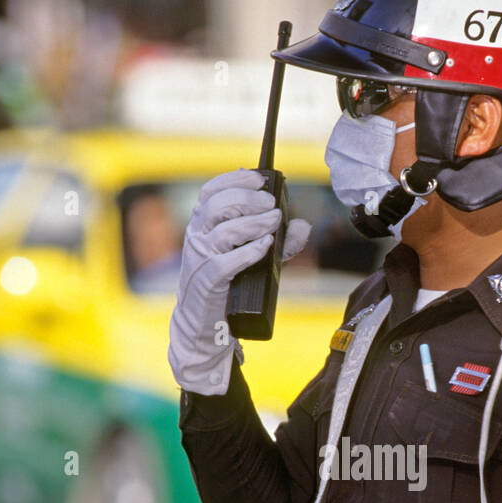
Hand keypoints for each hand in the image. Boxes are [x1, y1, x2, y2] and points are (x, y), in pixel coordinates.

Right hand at [167, 169, 310, 394]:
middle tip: (272, 205)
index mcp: (203, 224)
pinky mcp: (207, 281)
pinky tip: (265, 246)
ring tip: (275, 223)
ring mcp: (200, 258)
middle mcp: (197, 236)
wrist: (204, 322)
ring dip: (253, 224)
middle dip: (248, 200)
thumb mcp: (255, 257)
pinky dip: (248, 252)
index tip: (259, 179)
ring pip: (224, 231)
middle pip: (217, 205)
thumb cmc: (228, 284)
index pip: (211, 190)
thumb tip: (304, 226)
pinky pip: (225, 262)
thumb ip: (280, 241)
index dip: (234, 180)